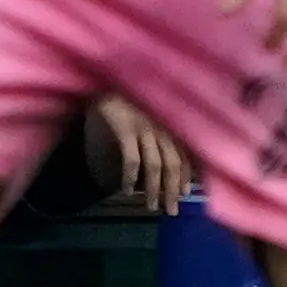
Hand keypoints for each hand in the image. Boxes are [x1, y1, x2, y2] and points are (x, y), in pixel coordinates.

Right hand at [86, 93, 192, 213]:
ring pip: (155, 166)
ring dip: (154, 189)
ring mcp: (144, 127)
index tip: (185, 194)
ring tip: (150, 206)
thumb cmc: (124, 93)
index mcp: (169, 122)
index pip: (185, 155)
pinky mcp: (125, 128)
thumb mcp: (148, 109)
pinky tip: (126, 189)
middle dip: (172, 190)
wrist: (100, 74)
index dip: (186, 176)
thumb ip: (159, 128)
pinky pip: (131, 159)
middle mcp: (162, 126)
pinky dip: (130, 177)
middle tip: (170, 212)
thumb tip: (165, 159)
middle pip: (173, 164)